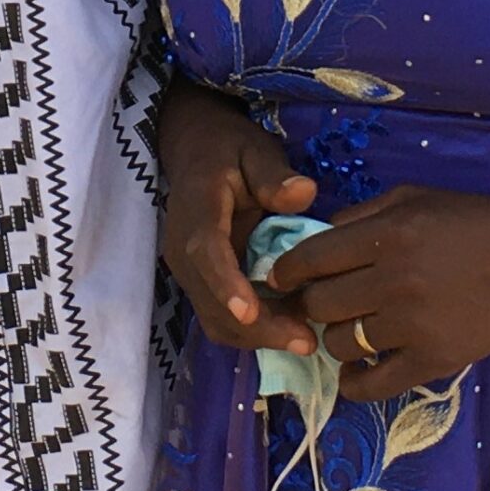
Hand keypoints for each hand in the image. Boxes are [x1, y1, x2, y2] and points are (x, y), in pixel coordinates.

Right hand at [158, 80, 318, 354]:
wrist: (195, 151)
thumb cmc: (229, 149)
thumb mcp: (256, 150)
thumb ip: (275, 174)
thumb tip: (304, 193)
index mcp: (197, 211)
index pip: (205, 252)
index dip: (226, 284)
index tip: (250, 311)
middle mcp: (182, 250)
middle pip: (211, 301)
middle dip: (256, 328)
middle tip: (306, 341)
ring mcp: (188, 272)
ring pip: (215, 319)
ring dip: (256, 336)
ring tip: (303, 339)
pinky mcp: (200, 284)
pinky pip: (221, 317)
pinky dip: (253, 330)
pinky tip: (289, 328)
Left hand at [262, 187, 489, 401]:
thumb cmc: (475, 221)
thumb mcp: (414, 198)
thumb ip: (361, 215)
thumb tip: (314, 240)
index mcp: (388, 234)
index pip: (311, 259)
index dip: (286, 271)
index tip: (283, 277)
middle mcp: (395, 280)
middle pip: (320, 304)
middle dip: (311, 303)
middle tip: (321, 303)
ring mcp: (413, 325)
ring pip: (340, 343)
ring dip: (336, 337)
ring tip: (349, 329)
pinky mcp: (433, 360)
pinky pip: (374, 385)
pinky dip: (354, 383)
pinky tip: (354, 371)